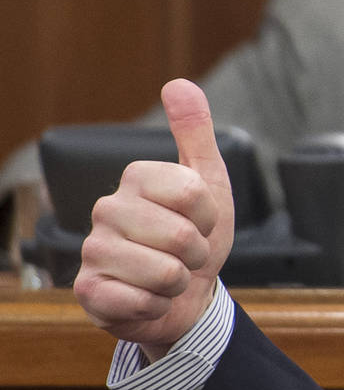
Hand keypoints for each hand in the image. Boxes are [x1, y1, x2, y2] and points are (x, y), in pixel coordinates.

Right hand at [74, 80, 235, 358]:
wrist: (185, 295)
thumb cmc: (196, 237)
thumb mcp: (208, 182)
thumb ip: (195, 134)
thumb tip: (179, 83)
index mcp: (136, 179)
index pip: (194, 193)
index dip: (209, 216)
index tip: (200, 221)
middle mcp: (106, 209)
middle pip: (182, 236)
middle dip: (197, 254)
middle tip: (186, 254)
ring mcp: (93, 250)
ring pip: (165, 272)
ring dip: (179, 283)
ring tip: (168, 276)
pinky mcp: (89, 291)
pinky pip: (141, 302)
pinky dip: (157, 306)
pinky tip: (147, 298)